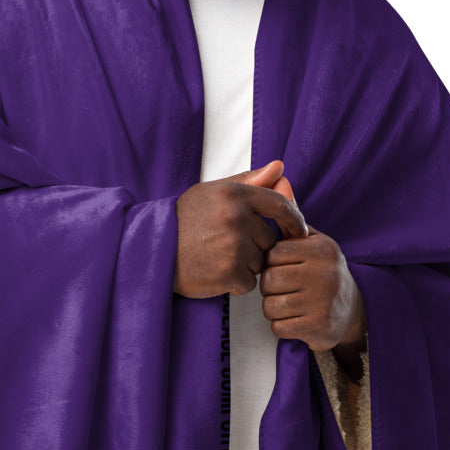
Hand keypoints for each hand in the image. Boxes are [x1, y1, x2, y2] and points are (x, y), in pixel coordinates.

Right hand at [174, 160, 307, 298]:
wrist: (151, 249)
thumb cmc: (182, 219)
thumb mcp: (212, 192)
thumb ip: (248, 181)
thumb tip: (280, 167)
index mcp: (234, 194)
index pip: (279, 204)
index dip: (294, 219)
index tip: (298, 230)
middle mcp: (236, 218)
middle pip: (268, 238)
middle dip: (254, 245)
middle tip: (223, 244)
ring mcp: (233, 246)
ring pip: (260, 261)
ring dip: (245, 264)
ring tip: (215, 256)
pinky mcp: (229, 273)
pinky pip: (248, 282)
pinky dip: (235, 282)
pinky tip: (213, 272)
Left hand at [260, 225, 366, 353]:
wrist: (353, 309)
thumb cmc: (322, 270)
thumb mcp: (313, 242)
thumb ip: (293, 219)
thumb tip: (280, 184)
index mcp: (321, 250)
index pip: (273, 254)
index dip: (271, 263)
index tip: (282, 267)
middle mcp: (325, 274)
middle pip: (269, 280)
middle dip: (270, 287)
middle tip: (284, 288)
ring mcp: (323, 303)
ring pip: (270, 306)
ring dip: (274, 308)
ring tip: (289, 303)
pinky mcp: (320, 328)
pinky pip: (278, 327)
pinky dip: (282, 325)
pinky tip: (296, 319)